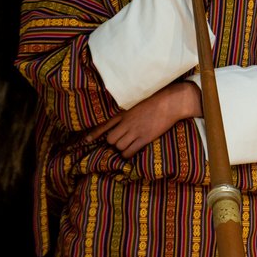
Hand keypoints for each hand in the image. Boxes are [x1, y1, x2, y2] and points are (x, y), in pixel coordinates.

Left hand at [87, 82, 201, 157]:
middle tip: (120, 143)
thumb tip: (123, 121)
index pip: (105, 125)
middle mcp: (127, 123)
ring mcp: (136, 131)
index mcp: (124, 114)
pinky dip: (127, 154)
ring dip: (121, 149)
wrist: (170, 102)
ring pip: (119, 146)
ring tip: (127, 147)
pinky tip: (131, 153)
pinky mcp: (145, 138)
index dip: (95, 134)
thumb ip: (129, 113)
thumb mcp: (138, 104)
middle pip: (111, 139)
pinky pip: (130, 151)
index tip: (86, 140)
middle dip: (113, 143)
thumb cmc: (156, 101)